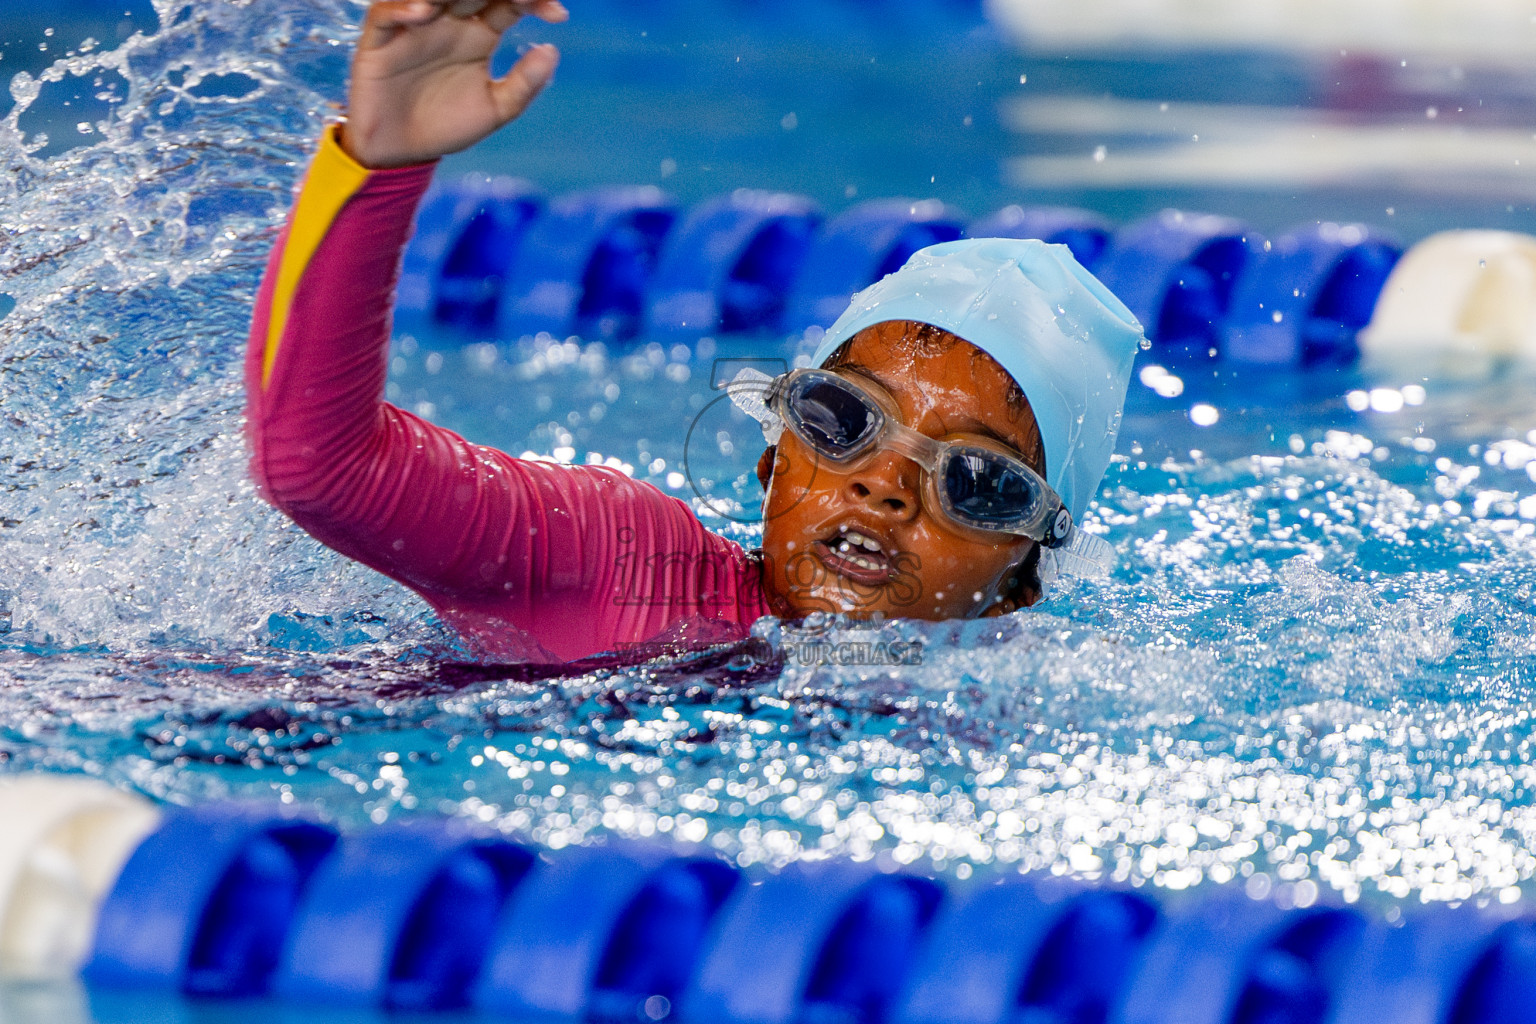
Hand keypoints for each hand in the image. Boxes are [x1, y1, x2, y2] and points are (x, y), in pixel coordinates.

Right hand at [340, 0, 567, 168]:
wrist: (400, 153)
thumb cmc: (447, 127)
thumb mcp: (495, 111)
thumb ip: (524, 84)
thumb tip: (551, 50)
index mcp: (479, 35)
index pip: (509, 3)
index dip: (534, 1)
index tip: (558, 14)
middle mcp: (449, 23)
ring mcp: (414, 27)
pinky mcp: (380, 41)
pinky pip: (386, 14)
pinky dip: (403, 8)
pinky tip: (426, 12)